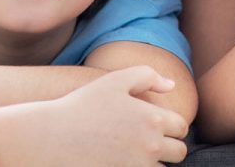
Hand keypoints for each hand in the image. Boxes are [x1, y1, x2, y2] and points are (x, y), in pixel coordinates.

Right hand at [11, 65, 188, 165]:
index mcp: (153, 119)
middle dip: (168, 147)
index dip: (170, 125)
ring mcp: (138, 166)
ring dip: (155, 162)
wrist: (52, 137)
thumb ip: (148, 76)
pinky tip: (124, 160)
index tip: (154, 124)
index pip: (182, 127)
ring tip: (133, 151)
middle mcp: (151, 146)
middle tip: (146, 141)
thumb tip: (171, 86)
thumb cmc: (82, 106)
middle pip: (179, 152)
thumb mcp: (114, 81)